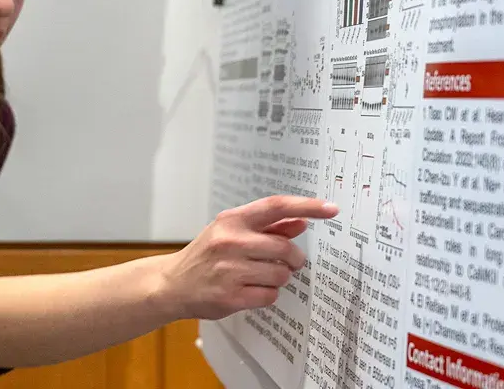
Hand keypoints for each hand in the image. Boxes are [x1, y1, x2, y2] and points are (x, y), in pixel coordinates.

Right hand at [158, 195, 338, 319]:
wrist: (172, 283)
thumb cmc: (206, 255)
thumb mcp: (230, 233)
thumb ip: (267, 227)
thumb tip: (300, 222)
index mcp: (232, 220)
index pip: (276, 206)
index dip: (306, 206)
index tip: (331, 209)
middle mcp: (230, 241)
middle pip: (285, 248)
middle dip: (294, 259)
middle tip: (289, 263)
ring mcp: (229, 269)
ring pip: (281, 274)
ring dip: (278, 279)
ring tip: (260, 278)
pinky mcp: (231, 295)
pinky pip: (270, 295)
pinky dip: (267, 295)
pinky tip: (250, 291)